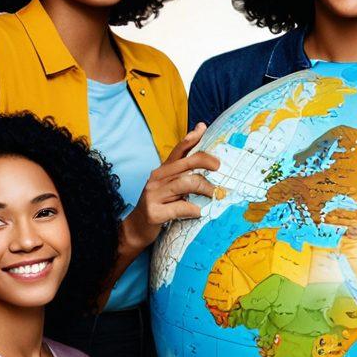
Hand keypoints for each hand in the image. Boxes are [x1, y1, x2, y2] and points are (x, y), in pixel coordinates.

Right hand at [124, 125, 220, 250]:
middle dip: (205, 161)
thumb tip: (207, 162)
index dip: (191, 138)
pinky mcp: (154, 212)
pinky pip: (180, 207)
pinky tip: (198, 212)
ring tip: (214, 194)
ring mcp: (154, 194)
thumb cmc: (159, 206)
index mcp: (162, 171)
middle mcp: (157, 178)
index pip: (177, 150)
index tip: (203, 128)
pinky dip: (193, 210)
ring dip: (204, 188)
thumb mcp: (170, 187)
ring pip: (184, 183)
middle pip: (185, 163)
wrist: (136, 229)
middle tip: (219, 167)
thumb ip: (184, 174)